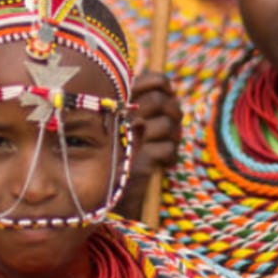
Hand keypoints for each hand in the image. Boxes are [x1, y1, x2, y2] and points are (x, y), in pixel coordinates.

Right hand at [115, 72, 181, 219]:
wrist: (102, 196)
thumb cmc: (114, 156)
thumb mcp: (123, 126)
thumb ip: (142, 105)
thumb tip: (167, 92)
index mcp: (118, 101)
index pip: (153, 80)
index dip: (165, 86)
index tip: (168, 95)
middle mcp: (120, 116)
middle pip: (162, 102)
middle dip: (174, 113)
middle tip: (173, 126)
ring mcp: (129, 138)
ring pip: (168, 125)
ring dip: (173, 137)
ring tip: (166, 145)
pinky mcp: (140, 160)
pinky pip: (168, 149)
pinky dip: (170, 157)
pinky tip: (163, 164)